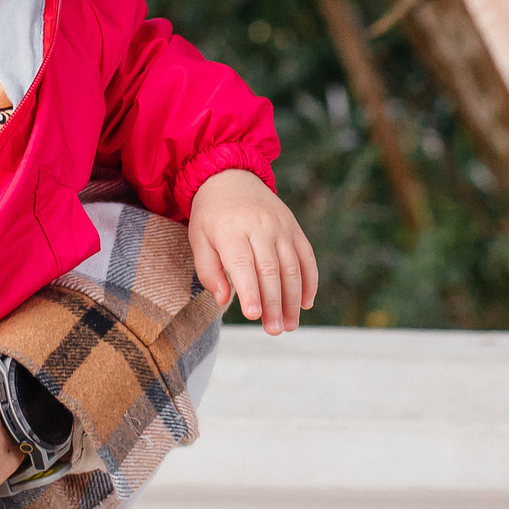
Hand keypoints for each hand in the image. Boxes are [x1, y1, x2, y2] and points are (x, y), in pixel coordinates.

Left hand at [188, 170, 317, 332]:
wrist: (230, 177)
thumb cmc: (211, 216)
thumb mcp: (198, 239)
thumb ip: (209, 270)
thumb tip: (223, 300)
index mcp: (230, 230)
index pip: (242, 265)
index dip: (250, 291)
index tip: (253, 315)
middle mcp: (259, 227)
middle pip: (270, 270)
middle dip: (274, 304)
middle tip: (274, 330)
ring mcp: (280, 226)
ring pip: (291, 267)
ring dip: (293, 299)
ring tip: (289, 325)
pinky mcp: (294, 228)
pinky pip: (306, 257)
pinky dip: (309, 281)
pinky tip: (306, 303)